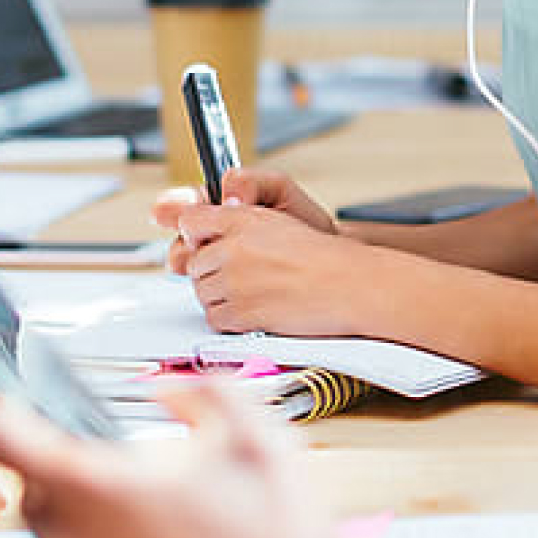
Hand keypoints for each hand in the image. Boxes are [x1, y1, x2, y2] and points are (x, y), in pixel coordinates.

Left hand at [159, 181, 378, 337]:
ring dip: (223, 297)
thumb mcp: (276, 219)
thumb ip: (234, 221)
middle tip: (245, 276)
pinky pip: (215, 318)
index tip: (206, 245)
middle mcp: (233, 247)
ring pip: (203, 293)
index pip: (190, 221)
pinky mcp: (241, 311)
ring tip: (256, 293)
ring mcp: (235, 281)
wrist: (347, 284)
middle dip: (213, 272)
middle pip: (194, 264)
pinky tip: (257, 309)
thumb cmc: (321, 256)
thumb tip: (194, 230)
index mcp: (241, 218)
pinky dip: (231, 319)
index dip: (197, 237)